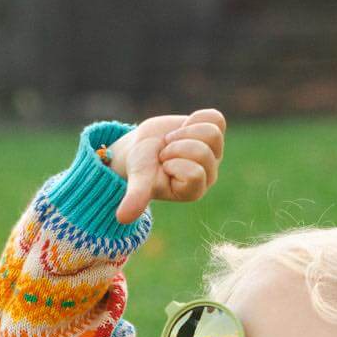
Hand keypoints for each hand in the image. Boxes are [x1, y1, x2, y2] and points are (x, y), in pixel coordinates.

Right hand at [108, 109, 225, 223]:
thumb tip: (121, 218)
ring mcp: (214, 154)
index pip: (194, 173)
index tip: (162, 166)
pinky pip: (215, 118)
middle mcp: (209, 174)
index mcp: (193, 190)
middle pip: (203, 151)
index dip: (173, 162)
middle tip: (165, 153)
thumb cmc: (142, 167)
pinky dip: (195, 118)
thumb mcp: (139, 180)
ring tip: (173, 141)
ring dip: (184, 132)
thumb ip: (136, 198)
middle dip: (176, 146)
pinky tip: (184, 128)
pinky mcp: (214, 134)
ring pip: (212, 133)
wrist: (143, 146)